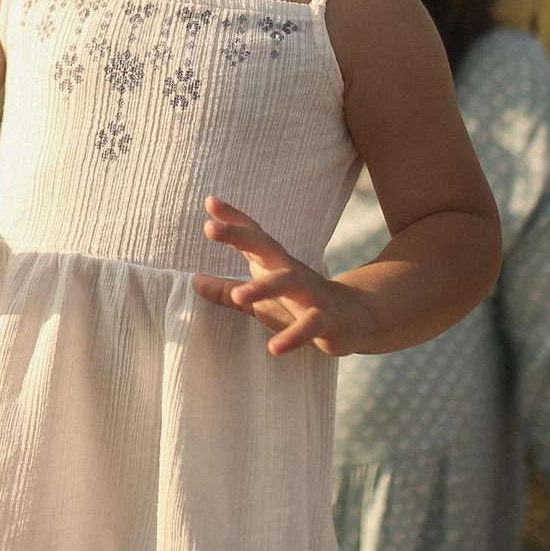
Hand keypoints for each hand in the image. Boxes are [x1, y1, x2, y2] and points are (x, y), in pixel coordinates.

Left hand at [190, 196, 376, 355]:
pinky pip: (309, 326)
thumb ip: (226, 291)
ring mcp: (310, 294)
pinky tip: (274, 348)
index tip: (209, 202)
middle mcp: (291, 271)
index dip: (231, 219)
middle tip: (210, 228)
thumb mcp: (259, 299)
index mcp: (274, 263)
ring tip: (239, 296)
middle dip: (238, 235)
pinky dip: (293, 336)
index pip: (251, 236)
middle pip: (265, 246)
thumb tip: (193, 281)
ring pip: (288, 283)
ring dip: (263, 287)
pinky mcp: (326, 320)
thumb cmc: (298, 304)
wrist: (356, 318)